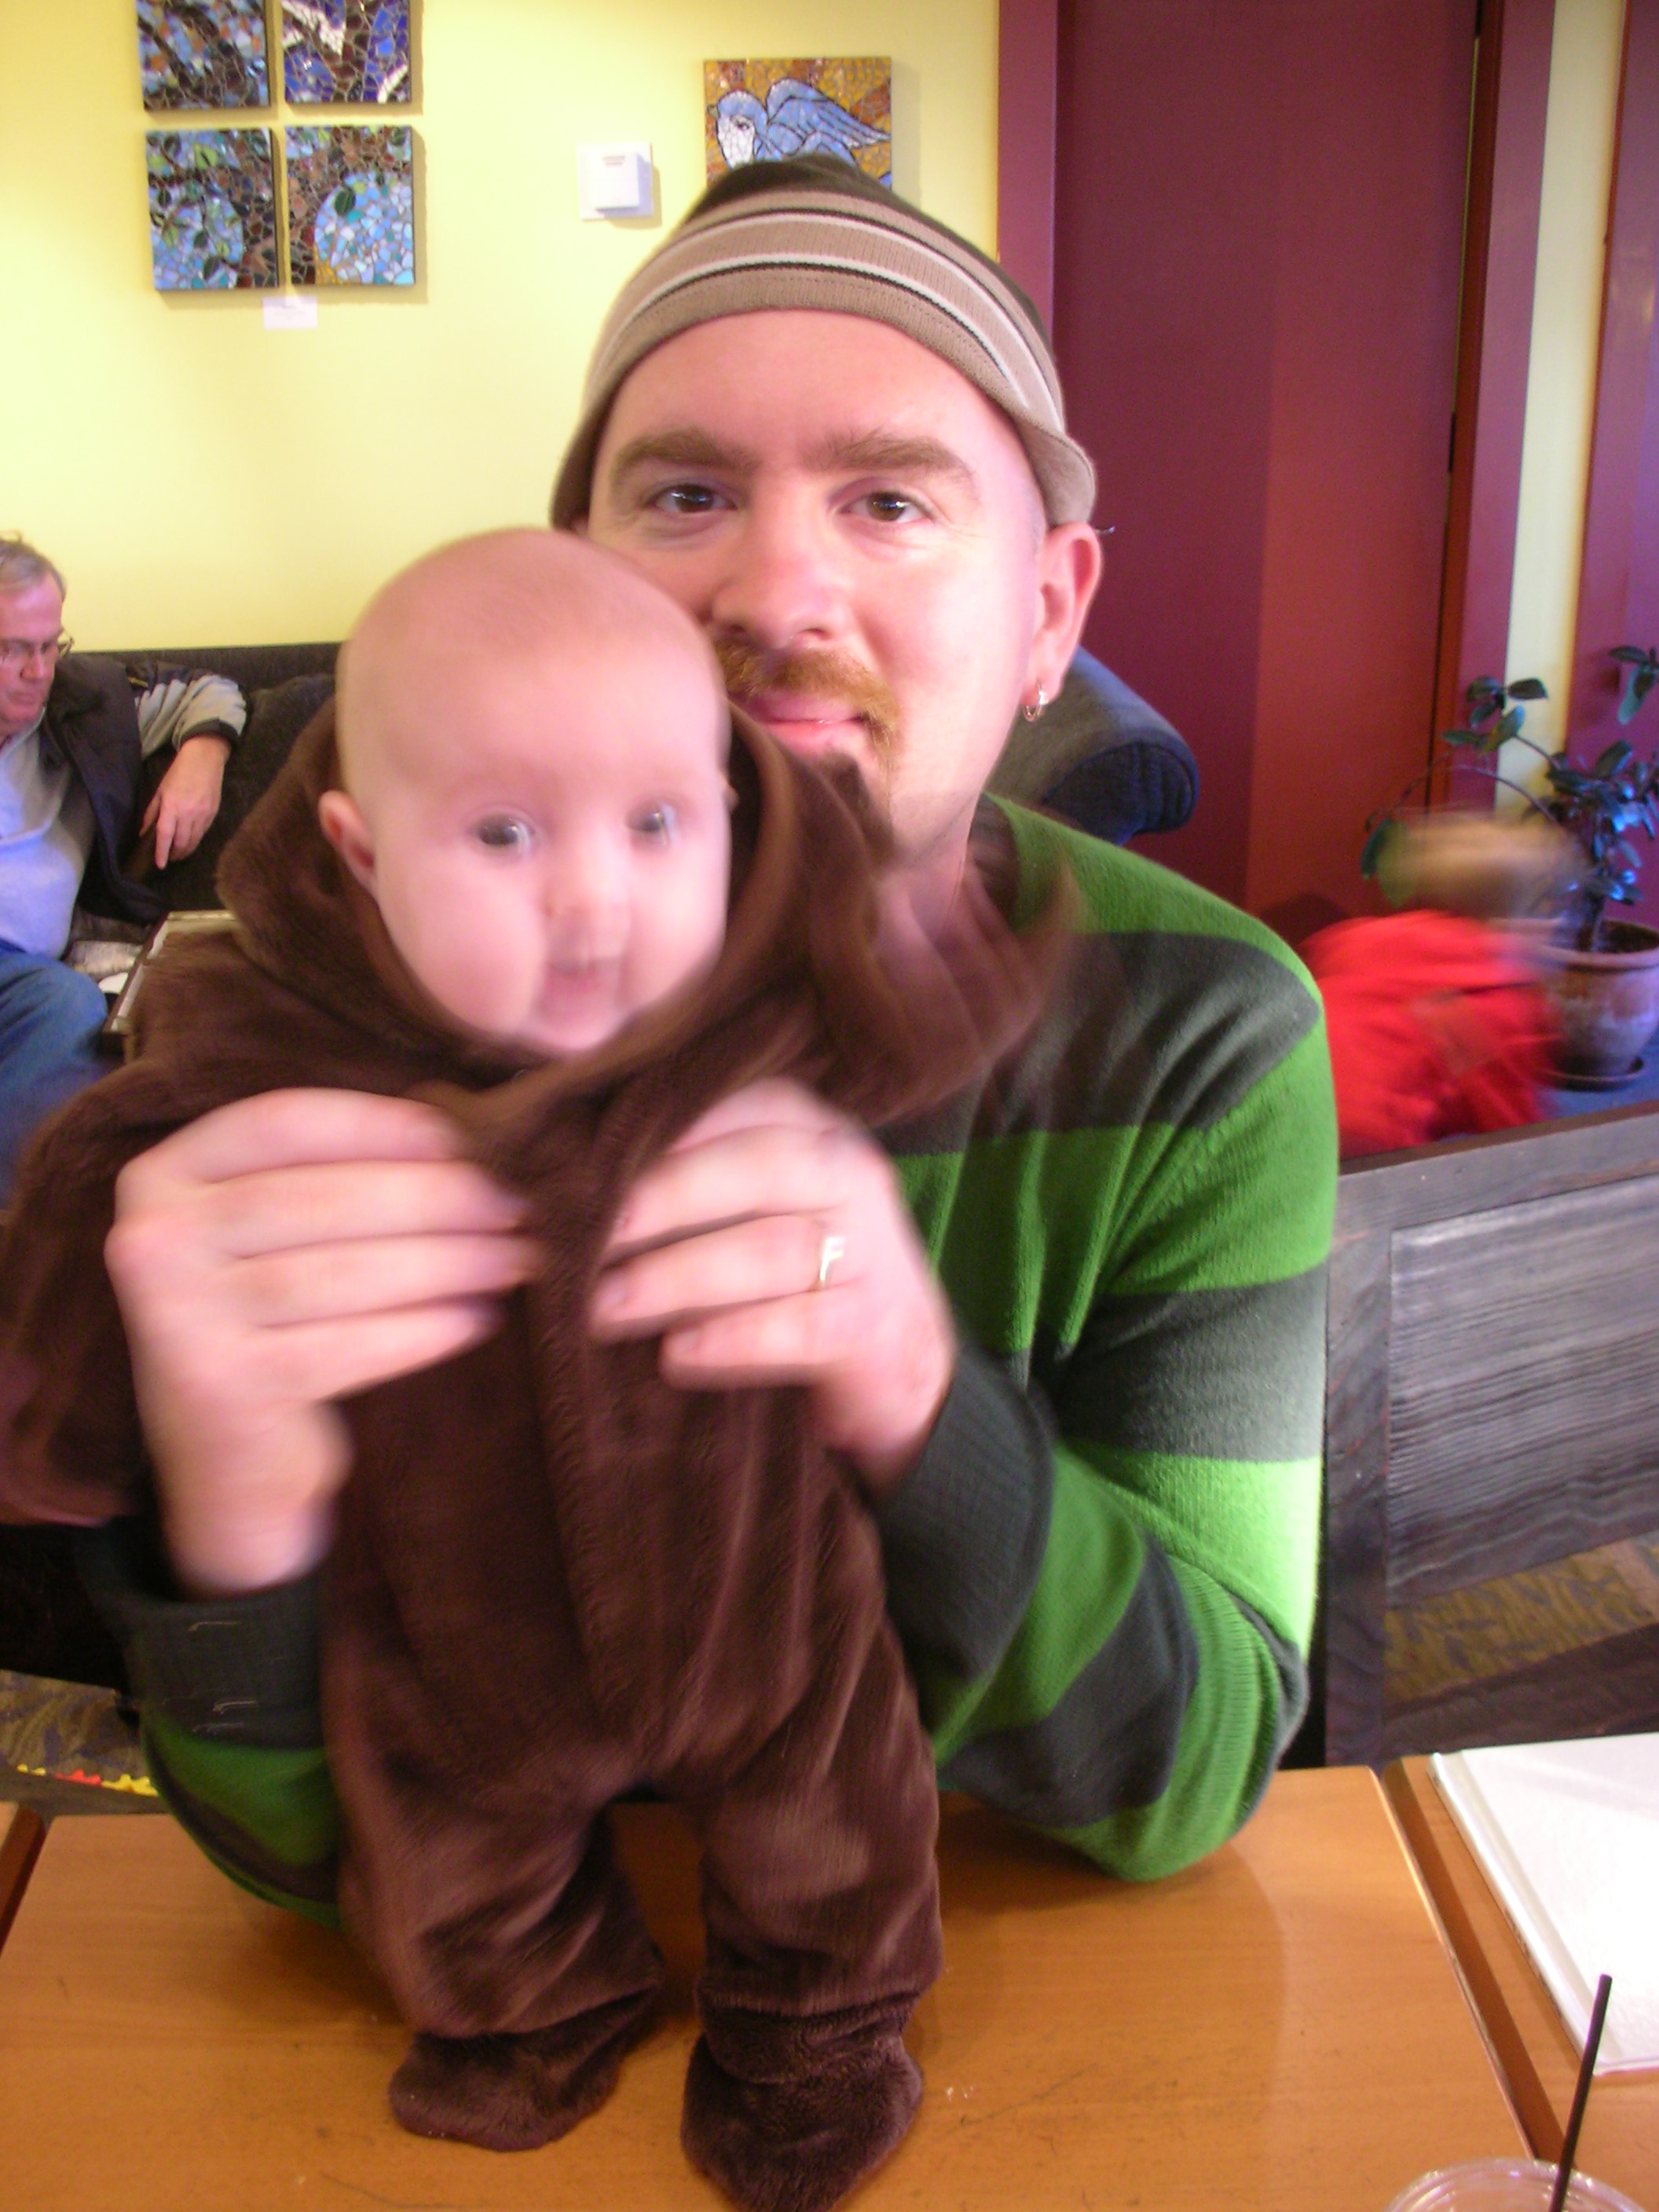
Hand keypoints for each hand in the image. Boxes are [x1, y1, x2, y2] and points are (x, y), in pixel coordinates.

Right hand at [103, 1090, 534, 1596]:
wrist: (234, 1465)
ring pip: (339, 1273)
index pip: (284, 1124)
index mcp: (163, 1175)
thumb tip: (470, 1127)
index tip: (469, 1135)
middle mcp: (150, 1238)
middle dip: (436, 1199)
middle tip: (518, 1204)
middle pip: (321, 1199)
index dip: (382, 1125)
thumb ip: (335, 1173)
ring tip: (515, 1259)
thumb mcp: (279, 1235)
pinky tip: (477, 1319)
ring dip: (446, 1264)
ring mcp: (174, 1316)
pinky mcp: (217, 1387)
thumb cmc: (276, 1322)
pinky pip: (343, 1347)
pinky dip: (421, 1331)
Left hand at [141, 733, 230, 865]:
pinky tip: (190, 841)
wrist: (205, 759)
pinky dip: (195, 841)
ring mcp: (202, 815)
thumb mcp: (160, 790)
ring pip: (194, 841)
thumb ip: (152, 812)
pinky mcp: (213, 814)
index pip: (165, 835)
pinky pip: (202, 833)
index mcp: (171, 806)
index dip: (161, 852)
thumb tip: (144, 832)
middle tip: (168, 858)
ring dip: (185, 851)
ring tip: (178, 854)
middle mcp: (188, 813)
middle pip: (181, 842)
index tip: (159, 864)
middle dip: (174, 854)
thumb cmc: (178, 772)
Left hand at [590, 1080, 954, 1493]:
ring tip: (602, 1308)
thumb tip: (547, 1189)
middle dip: (656, 1202)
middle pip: (754, 1167)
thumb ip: (677, 1186)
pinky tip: (676, 1355)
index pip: (734, 1107)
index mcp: (810, 1131)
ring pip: (771, 1249)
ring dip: (676, 1278)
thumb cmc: (788, 1280)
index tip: (569, 1168)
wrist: (897, 1369)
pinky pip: (802, 1327)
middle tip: (574, 1239)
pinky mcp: (877, 1329)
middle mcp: (849, 1176)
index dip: (650, 1135)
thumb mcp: (743, 1215)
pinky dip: (734, 1341)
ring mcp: (872, 1251)